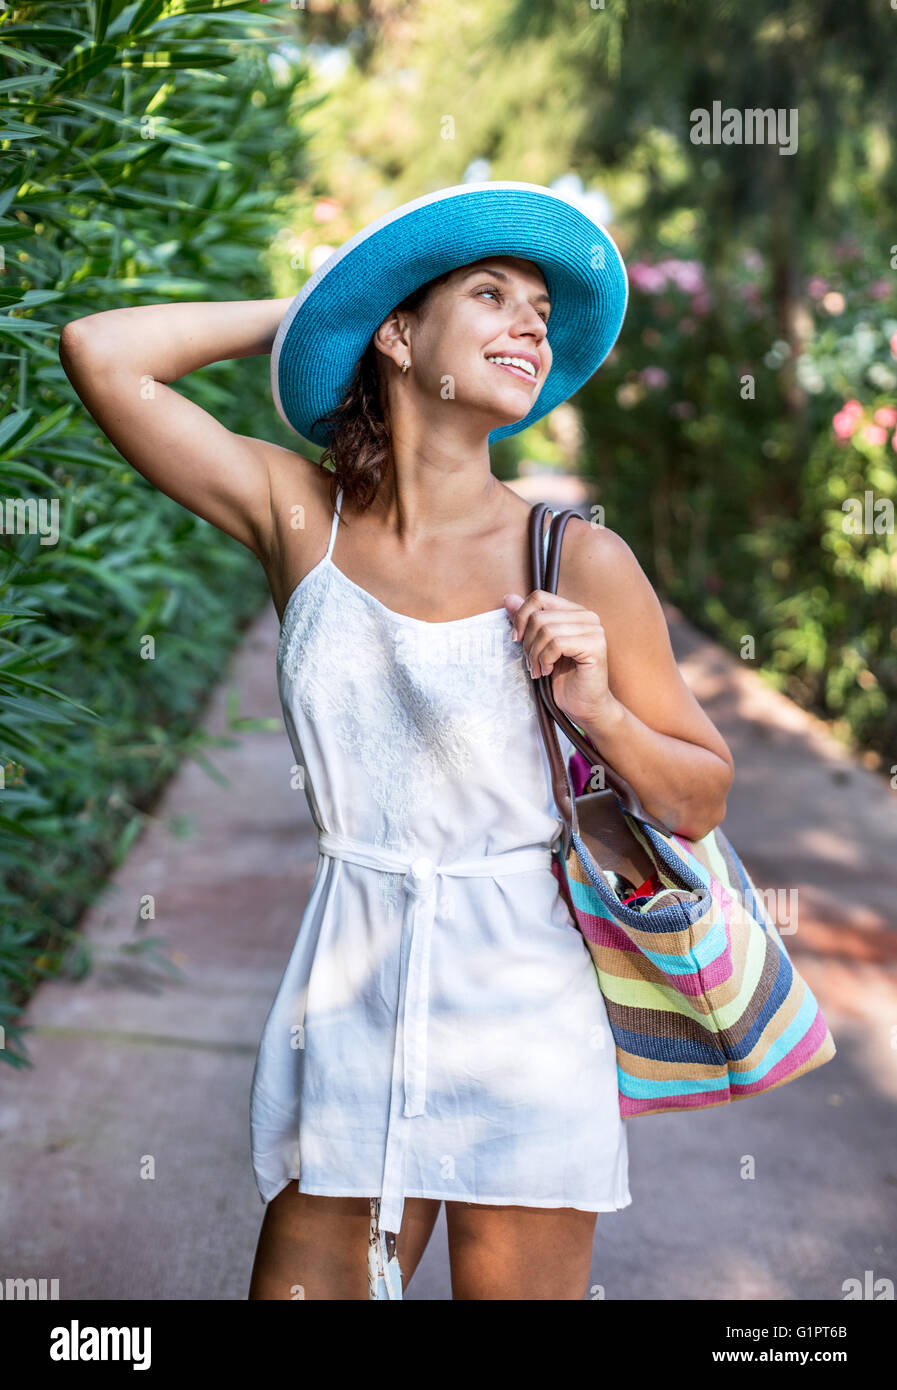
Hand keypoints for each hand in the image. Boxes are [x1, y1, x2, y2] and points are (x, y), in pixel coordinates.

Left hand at [504, 590, 617, 729]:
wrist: (585, 706)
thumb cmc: (564, 679)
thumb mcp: (539, 647)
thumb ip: (527, 622)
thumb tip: (509, 599)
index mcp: (574, 612)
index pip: (539, 597)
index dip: (521, 617)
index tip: (516, 639)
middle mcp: (587, 616)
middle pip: (539, 616)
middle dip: (528, 643)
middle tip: (531, 663)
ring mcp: (594, 630)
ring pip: (546, 630)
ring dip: (535, 654)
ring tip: (539, 669)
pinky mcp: (595, 646)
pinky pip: (557, 644)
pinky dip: (545, 660)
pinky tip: (548, 671)